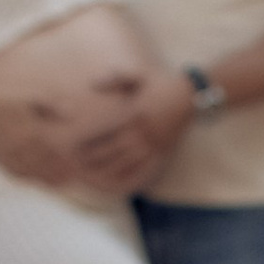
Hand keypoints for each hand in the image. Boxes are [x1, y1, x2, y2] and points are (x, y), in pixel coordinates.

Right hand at [0, 81, 88, 190]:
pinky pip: (18, 174)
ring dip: (48, 179)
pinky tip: (37, 180)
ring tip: (62, 183)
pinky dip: (30, 178)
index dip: (68, 160)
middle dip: (61, 173)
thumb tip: (72, 114)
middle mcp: (22, 149)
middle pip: (47, 166)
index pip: (55, 151)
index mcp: (31, 132)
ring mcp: (9, 157)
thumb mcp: (29, 97)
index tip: (79, 165)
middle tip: (74, 178)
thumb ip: (51, 106)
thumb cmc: (1, 100)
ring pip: (33, 173)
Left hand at [72, 65, 196, 192]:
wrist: (190, 95)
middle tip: (74, 167)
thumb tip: (91, 85)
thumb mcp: (136, 77)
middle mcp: (142, 131)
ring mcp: (152, 145)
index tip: (72, 146)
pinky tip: (118, 186)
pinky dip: (130, 181)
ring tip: (89, 180)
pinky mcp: (162, 154)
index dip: (87, 140)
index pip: (104, 131)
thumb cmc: (160, 84)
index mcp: (133, 113)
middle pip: (111, 151)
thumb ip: (112, 80)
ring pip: (125, 165)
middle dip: (91, 160)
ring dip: (106, 174)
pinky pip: (144, 172)